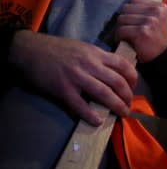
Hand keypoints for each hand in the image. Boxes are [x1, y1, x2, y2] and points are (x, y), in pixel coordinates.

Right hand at [8, 30, 136, 124]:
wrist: (30, 50)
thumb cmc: (57, 48)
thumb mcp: (83, 47)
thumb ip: (98, 58)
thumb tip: (113, 70)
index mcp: (96, 54)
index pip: (123, 65)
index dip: (133, 78)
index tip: (134, 86)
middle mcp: (90, 65)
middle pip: (117, 82)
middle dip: (127, 95)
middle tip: (129, 104)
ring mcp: (76, 77)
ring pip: (104, 93)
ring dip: (116, 105)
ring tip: (122, 113)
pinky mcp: (63, 89)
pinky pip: (80, 105)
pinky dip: (91, 114)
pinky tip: (98, 121)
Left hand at [115, 0, 166, 62]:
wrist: (164, 55)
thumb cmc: (157, 38)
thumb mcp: (158, 20)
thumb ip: (145, 11)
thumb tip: (124, 7)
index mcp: (160, 7)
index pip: (134, 0)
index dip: (129, 10)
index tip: (130, 20)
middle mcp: (156, 12)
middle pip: (125, 8)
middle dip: (123, 19)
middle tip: (126, 28)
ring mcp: (150, 21)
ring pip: (121, 18)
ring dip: (120, 28)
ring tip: (125, 35)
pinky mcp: (142, 32)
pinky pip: (121, 30)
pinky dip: (119, 36)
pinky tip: (123, 40)